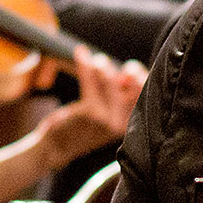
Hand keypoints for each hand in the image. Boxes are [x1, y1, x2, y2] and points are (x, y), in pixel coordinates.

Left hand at [35, 46, 146, 170]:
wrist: (56, 148)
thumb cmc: (82, 127)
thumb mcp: (107, 116)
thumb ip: (120, 97)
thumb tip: (129, 72)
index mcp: (131, 126)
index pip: (147, 96)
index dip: (142, 78)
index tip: (130, 71)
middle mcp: (123, 124)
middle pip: (132, 84)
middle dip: (129, 70)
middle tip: (116, 66)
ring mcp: (108, 119)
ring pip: (110, 79)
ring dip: (101, 66)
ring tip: (95, 62)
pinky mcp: (91, 113)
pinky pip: (91, 79)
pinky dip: (85, 64)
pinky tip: (81, 54)